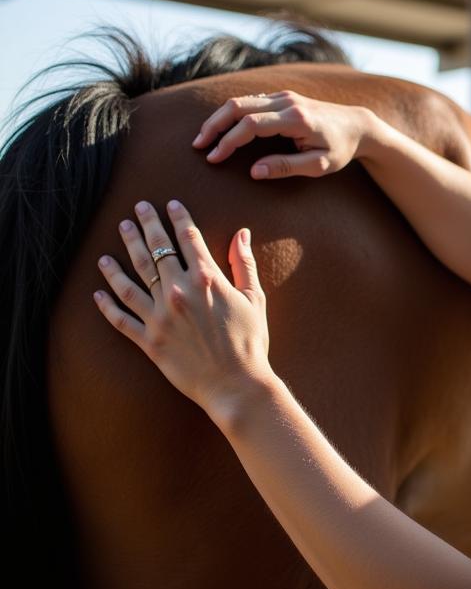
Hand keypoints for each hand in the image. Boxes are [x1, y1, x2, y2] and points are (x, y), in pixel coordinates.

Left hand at [94, 199, 274, 422]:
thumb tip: (241, 234)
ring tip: (118, 234)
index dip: (178, 218)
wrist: (236, 384)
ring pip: (132, 278)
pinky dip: (107, 304)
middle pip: (156, 250)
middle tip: (137, 208)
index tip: (170, 204)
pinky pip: (121, 318)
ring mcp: (159, 315)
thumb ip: (244, 264)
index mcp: (206, 279)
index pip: (188, 239)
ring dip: (122, 254)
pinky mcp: (148, 340)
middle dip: (146, 226)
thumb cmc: (251, 342)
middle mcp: (178, 291)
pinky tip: (99, 291)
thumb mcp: (253, 298)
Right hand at [193, 91, 376, 179]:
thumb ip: (287, 167)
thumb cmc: (340, 149)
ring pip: (241, 100)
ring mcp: (284, 96)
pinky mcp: (282, 96)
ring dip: (219, 118)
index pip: (251, 125)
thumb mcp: (319, 165)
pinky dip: (232, 114)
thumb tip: (254, 172)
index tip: (214, 158)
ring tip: (204, 139)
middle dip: (214, 125)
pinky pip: (250, 101)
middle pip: (238, 106)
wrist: (357, 125)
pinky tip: (222, 129)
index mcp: (296, 119)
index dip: (229, 141)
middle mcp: (287, 101)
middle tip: (198, 145)